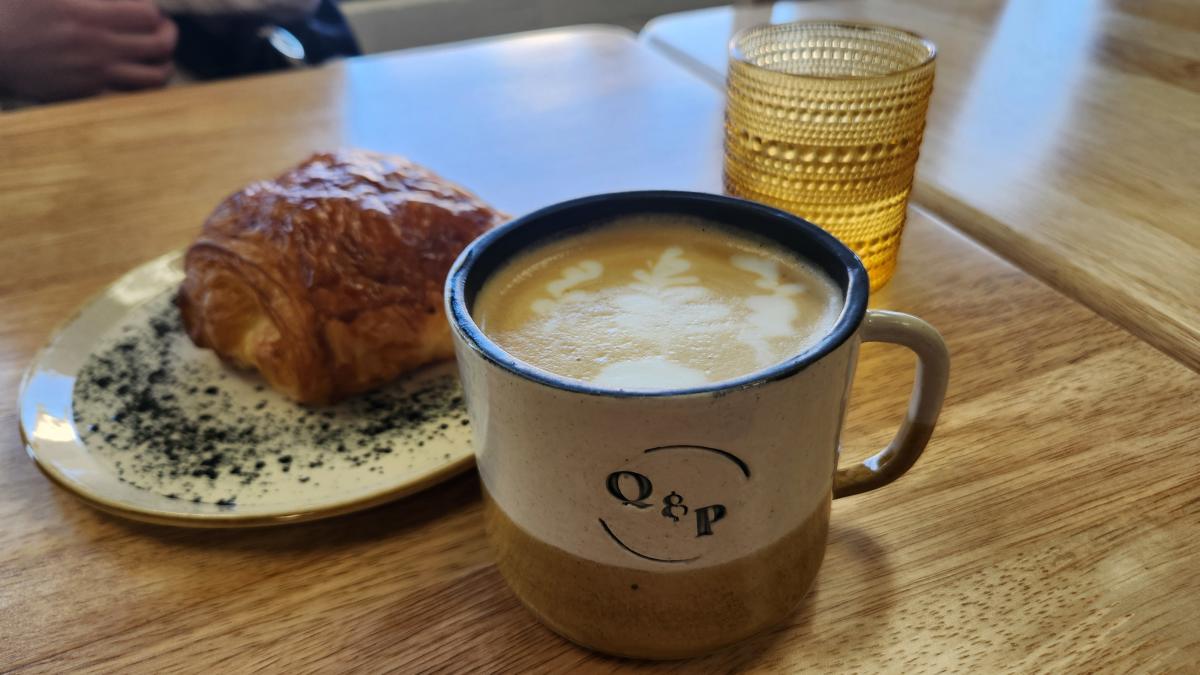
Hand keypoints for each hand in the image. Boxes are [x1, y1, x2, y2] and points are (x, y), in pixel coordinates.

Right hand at [0, 0, 177, 101]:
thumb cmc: (13, 10)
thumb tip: (128, 0)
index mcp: (88, 15)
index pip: (148, 15)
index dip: (154, 12)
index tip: (152, 13)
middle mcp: (96, 47)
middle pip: (159, 46)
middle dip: (168, 37)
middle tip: (166, 33)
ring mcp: (93, 75)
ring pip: (153, 79)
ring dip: (163, 66)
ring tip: (160, 60)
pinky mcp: (85, 96)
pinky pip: (130, 97)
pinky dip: (142, 89)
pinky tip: (139, 79)